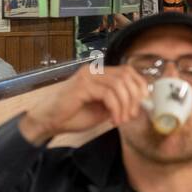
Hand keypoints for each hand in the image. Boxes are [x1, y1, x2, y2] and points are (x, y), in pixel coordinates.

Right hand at [18, 64, 148, 144]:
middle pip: (126, 76)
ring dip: (125, 105)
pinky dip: (116, 109)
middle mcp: (94, 70)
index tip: (143, 104)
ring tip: (122, 120)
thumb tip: (140, 104)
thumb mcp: (103, 108)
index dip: (140, 86)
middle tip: (133, 115)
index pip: (128, 71)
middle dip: (135, 97)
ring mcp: (87, 76)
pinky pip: (108, 94)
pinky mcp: (82, 86)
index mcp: (100, 73)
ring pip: (119, 85)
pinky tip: (113, 120)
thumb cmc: (74, 115)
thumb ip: (118, 102)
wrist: (48, 121)